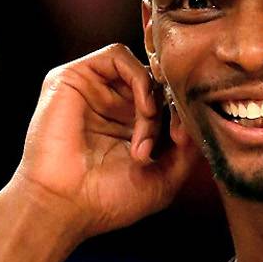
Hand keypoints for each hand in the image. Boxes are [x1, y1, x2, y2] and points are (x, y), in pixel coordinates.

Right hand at [8, 42, 192, 242]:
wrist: (64, 206)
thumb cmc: (106, 201)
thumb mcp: (164, 179)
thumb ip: (187, 148)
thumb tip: (197, 117)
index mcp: (127, 127)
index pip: (165, 100)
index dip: (179, 113)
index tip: (183, 140)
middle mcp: (109, 106)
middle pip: (155, 83)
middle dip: (168, 109)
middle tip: (167, 140)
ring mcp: (91, 90)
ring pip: (140, 69)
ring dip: (153, 97)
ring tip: (149, 128)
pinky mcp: (72, 78)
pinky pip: (117, 55)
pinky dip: (140, 77)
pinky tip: (144, 108)